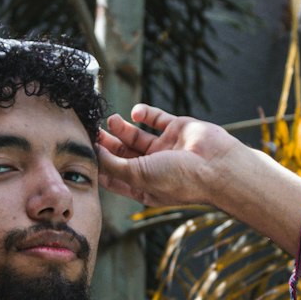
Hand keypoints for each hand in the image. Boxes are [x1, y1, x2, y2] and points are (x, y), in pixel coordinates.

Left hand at [96, 104, 234, 205]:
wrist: (218, 167)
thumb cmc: (179, 179)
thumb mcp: (139, 176)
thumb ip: (113, 165)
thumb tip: (94, 153)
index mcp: (145, 186)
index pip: (116, 176)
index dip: (100, 165)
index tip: (82, 153)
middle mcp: (154, 168)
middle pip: (123, 154)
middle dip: (107, 143)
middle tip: (92, 130)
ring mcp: (166, 148)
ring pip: (137, 136)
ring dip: (122, 127)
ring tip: (111, 120)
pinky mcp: (177, 129)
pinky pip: (156, 118)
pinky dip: (144, 113)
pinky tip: (135, 114)